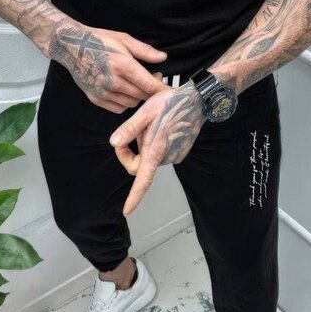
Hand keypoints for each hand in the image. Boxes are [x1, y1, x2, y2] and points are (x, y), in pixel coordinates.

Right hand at [49, 18, 170, 111]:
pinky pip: (119, 108)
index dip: (162, 89)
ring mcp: (103, 92)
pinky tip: (124, 90)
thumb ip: (145, 51)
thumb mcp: (124, 39)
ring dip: (138, 96)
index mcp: (122, 65)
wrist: (71, 47)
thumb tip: (163, 57)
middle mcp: (113, 81)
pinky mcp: (96, 98)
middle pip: (142, 95)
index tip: (171, 92)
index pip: (149, 84)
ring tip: (137, 83)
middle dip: (151, 90)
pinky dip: (125, 102)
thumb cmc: (99, 40)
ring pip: (132, 103)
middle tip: (154, 78)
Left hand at [109, 81, 206, 214]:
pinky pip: (160, 152)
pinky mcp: (179, 151)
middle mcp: (165, 158)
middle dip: (130, 152)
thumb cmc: (171, 103)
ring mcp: (174, 156)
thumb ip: (129, 129)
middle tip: (131, 130)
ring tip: (153, 124)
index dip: (134, 197)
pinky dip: (155, 143)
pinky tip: (162, 126)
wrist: (197, 100)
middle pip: (139, 166)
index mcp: (155, 151)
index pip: (142, 181)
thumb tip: (113, 143)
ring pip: (150, 157)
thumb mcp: (145, 111)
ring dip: (144, 144)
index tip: (127, 211)